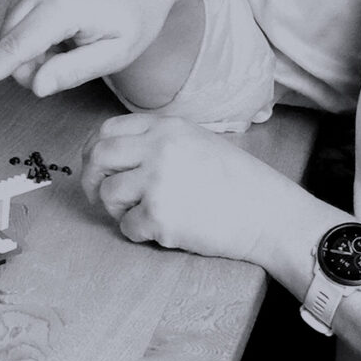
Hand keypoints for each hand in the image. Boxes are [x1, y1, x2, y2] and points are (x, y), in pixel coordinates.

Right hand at [0, 0, 194, 99]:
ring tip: (70, 38)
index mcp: (64, 4)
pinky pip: (18, 9)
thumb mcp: (117, 53)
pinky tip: (63, 21)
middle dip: (28, 63)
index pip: (17, 46)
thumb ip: (74, 71)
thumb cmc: (138, 12)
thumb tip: (36, 86)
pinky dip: (33, 24)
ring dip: (32, 44)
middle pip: (10, 40)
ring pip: (11, 26)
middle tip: (65, 64)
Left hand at [83, 115, 322, 269]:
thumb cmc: (239, 182)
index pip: (108, 130)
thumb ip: (158, 141)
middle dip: (90, 178)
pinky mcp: (160, 216)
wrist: (270, 215)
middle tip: (96, 195)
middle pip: (99, 158)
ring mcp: (158, 182)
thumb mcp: (199, 142)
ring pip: (108, 193)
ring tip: (139, 213)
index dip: (93, 149)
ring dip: (115, 208)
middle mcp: (158, 149)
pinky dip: (137, 232)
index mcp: (167, 128)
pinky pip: (127, 226)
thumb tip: (113, 152)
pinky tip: (160, 230)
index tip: (93, 164)